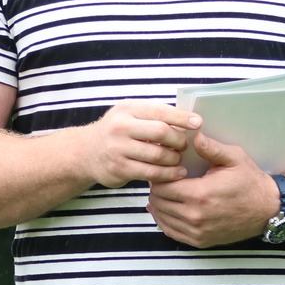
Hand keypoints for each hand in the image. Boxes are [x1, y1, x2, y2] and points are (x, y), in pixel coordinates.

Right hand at [83, 101, 200, 187]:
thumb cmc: (117, 132)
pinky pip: (151, 173)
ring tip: (179, 160)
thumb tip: (188, 119)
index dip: (181, 118)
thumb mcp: (129, 115)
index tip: (198, 123)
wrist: (86, 152)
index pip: (160, 111)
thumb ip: (153, 116)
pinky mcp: (120, 168)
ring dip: (174, 159)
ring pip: (158, 155)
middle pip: (161, 132)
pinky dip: (167, 174)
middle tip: (185, 146)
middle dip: (179, 140)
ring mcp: (118, 149)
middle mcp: (121, 127)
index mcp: (127, 109)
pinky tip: (175, 173)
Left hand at [146, 132, 279, 247]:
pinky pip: (171, 232)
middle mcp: (196, 216)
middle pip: (159, 202)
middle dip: (158, 190)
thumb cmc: (250, 182)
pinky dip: (165, 221)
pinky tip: (168, 210)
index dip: (159, 177)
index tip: (166, 170)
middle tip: (164, 180)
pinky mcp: (200, 241)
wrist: (268, 209)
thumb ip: (212, 148)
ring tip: (166, 193)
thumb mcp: (235, 158)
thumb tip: (195, 137)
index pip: (162, 187)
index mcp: (200, 195)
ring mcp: (197, 232)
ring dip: (160, 205)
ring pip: (162, 218)